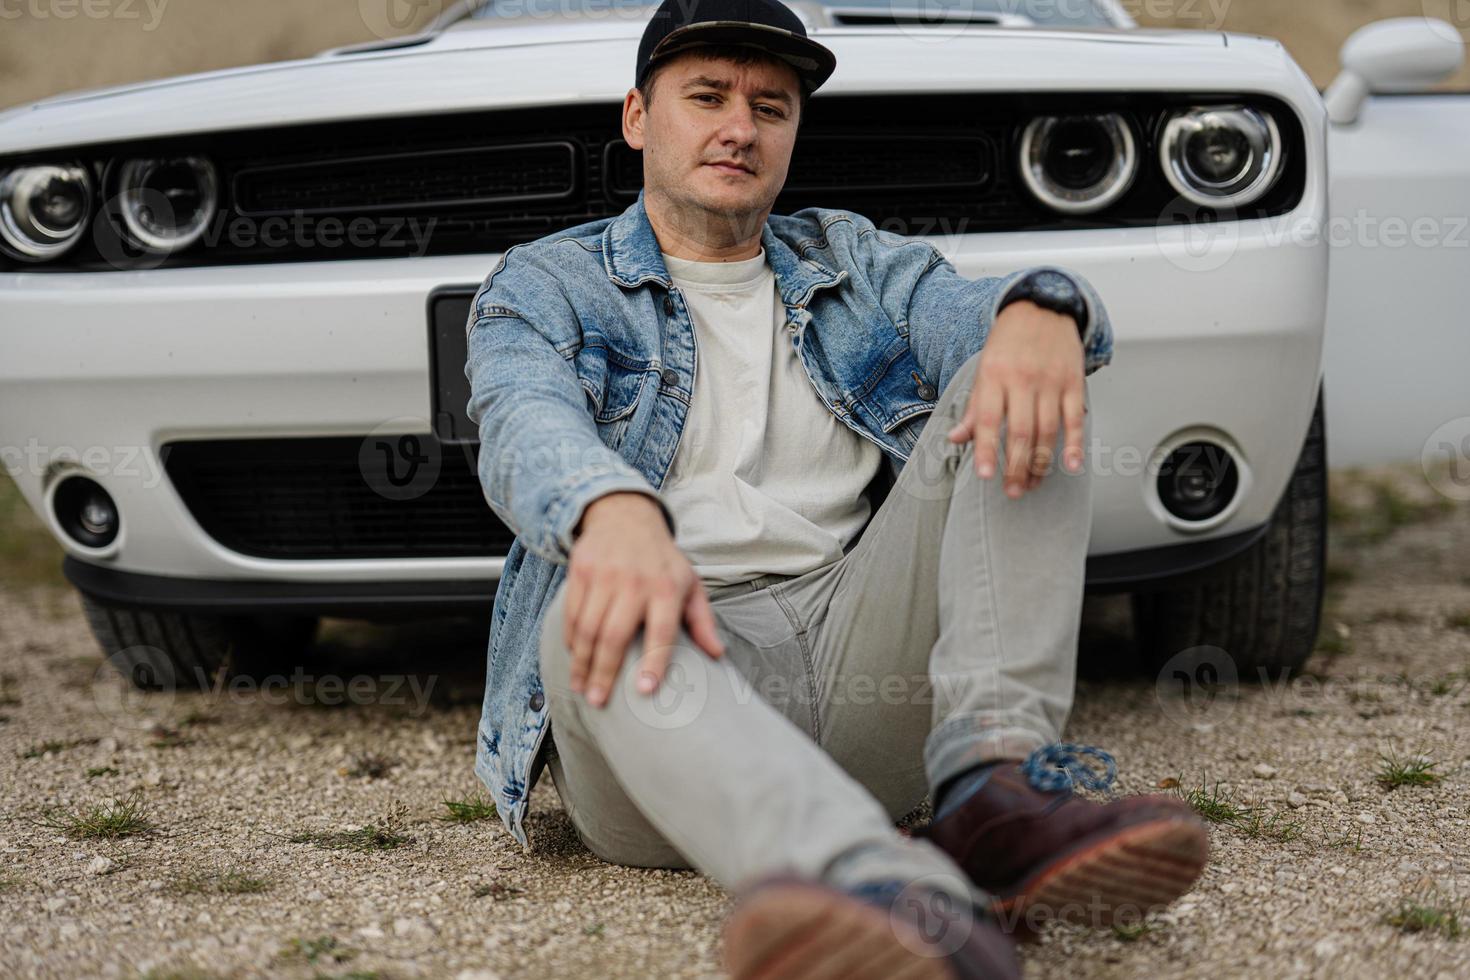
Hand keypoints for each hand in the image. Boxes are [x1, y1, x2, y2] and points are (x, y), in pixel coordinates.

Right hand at [563, 492, 724, 707]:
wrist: (626, 517)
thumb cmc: (662, 560)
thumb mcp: (690, 584)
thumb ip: (702, 621)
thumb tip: (717, 655)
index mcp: (667, 588)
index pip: (662, 631)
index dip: (654, 663)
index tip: (645, 691)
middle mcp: (634, 582)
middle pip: (614, 635)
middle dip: (604, 673)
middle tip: (598, 700)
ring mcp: (604, 575)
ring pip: (587, 628)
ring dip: (582, 663)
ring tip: (581, 687)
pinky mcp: (580, 570)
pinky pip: (571, 613)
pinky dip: (570, 640)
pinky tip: (574, 658)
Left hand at [946, 301, 1086, 498]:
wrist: (1042, 307)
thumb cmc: (1008, 343)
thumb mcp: (983, 370)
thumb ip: (974, 408)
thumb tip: (955, 439)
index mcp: (994, 376)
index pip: (989, 420)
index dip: (987, 450)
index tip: (985, 476)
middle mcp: (1022, 379)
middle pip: (1021, 431)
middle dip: (1016, 466)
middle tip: (1012, 491)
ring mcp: (1051, 381)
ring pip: (1048, 430)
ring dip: (1042, 463)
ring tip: (1033, 484)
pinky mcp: (1073, 382)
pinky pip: (1075, 418)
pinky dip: (1074, 443)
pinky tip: (1071, 464)